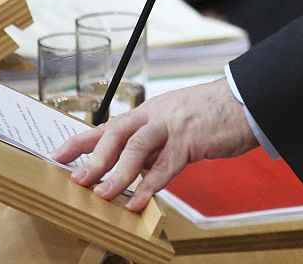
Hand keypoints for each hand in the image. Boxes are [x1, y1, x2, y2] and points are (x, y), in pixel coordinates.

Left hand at [53, 77, 257, 209]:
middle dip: (94, 157)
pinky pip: (167, 165)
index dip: (81, 140)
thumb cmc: (212, 114)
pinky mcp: (191, 140)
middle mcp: (156, 115)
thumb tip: (130, 167)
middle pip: (117, 132)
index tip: (57, 155)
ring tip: (102, 194)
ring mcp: (173, 126)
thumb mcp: (176, 121)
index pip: (108, 125)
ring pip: (137, 147)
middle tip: (77, 180)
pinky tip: (139, 201)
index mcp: (150, 111)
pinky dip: (151, 185)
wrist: (245, 100)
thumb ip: (153, 142)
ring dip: (118, 173)